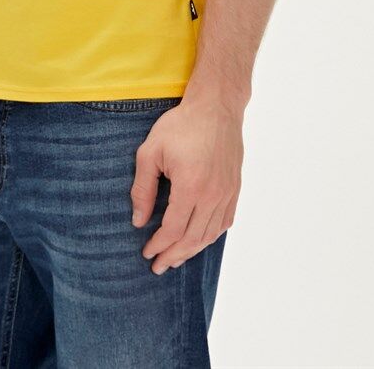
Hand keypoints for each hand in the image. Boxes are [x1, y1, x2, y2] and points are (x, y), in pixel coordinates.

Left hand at [130, 96, 242, 273]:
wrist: (216, 107)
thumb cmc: (180, 126)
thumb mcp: (151, 152)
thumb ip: (143, 188)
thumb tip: (138, 220)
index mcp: (191, 186)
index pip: (174, 229)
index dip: (159, 245)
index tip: (146, 253)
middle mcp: (213, 195)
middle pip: (193, 239)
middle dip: (173, 255)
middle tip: (158, 266)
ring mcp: (227, 193)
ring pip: (210, 235)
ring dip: (191, 251)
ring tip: (175, 258)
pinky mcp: (235, 188)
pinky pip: (224, 223)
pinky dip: (210, 237)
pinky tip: (198, 241)